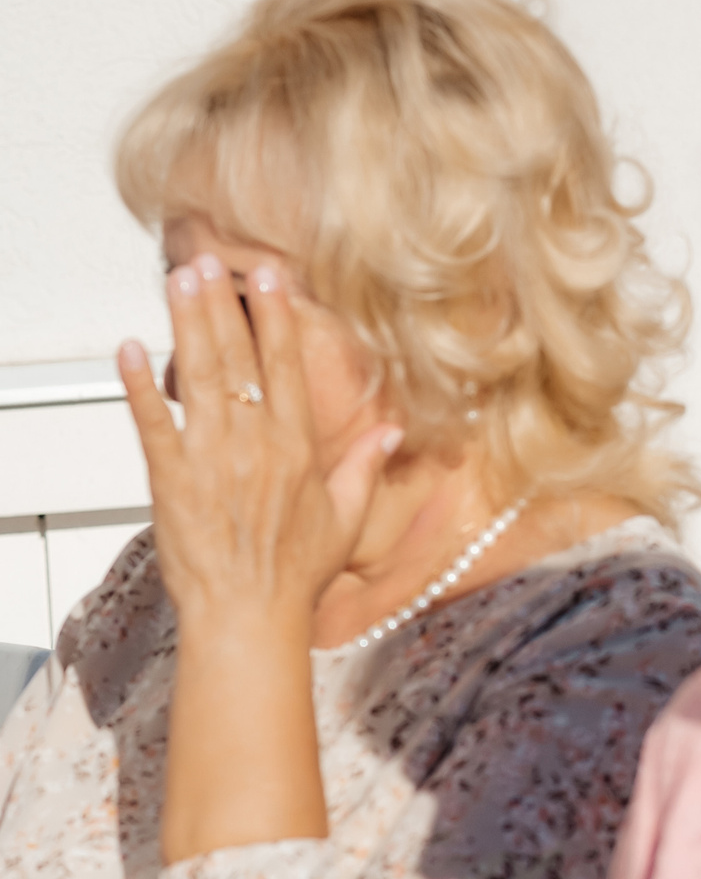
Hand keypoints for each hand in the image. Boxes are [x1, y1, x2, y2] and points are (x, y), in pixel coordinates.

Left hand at [117, 257, 401, 630]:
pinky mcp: (170, 482)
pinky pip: (152, 425)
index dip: (276, 317)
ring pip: (198, 377)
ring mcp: (210, 459)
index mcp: (297, 446)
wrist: (248, 616)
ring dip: (186, 325)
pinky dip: (139, 386)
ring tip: (178, 282)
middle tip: (209, 262)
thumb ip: (365, 467)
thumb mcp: (346, 517)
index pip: (285, 366)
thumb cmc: (296, 574)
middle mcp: (254, 443)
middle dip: (221, 304)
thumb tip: (391, 432)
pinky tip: (130, 350)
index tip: (269, 279)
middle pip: (237, 358)